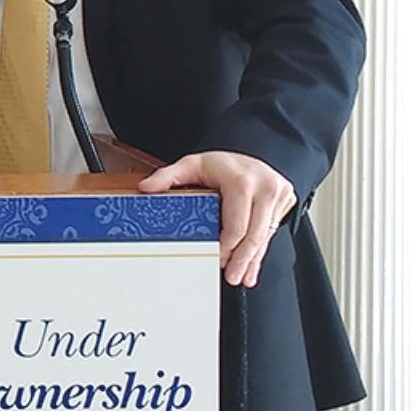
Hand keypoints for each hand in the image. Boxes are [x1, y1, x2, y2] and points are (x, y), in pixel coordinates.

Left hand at [138, 150, 295, 287]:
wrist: (247, 155)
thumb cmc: (220, 163)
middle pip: (254, 234)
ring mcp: (279, 193)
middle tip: (231, 277)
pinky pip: (272, 231)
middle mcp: (265, 187)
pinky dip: (261, 251)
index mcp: (242, 181)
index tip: (216, 259)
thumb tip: (147, 188)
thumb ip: (168, 177)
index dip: (226, 246)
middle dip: (242, 259)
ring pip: (265, 236)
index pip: (236, 224)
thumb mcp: (191, 165)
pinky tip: (253, 267)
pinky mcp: (286, 200)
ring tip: (241, 277)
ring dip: (253, 260)